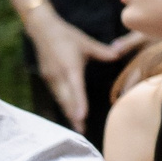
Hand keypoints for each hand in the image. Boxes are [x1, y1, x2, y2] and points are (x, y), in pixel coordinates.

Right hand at [24, 7, 144, 129]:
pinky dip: (63, 104)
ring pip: (60, 99)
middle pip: (66, 100)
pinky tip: (70, 113)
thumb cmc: (67, 36)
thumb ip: (103, 52)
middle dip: (73, 116)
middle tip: (81, 131)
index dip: (78, 104)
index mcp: (69, 67)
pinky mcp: (47, 78)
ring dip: (68, 112)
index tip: (81, 117)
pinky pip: (57, 94)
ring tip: (77, 126)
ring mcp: (51, 77)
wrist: (42, 29)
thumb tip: (119, 55)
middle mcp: (58, 75)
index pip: (75, 89)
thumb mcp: (86, 42)